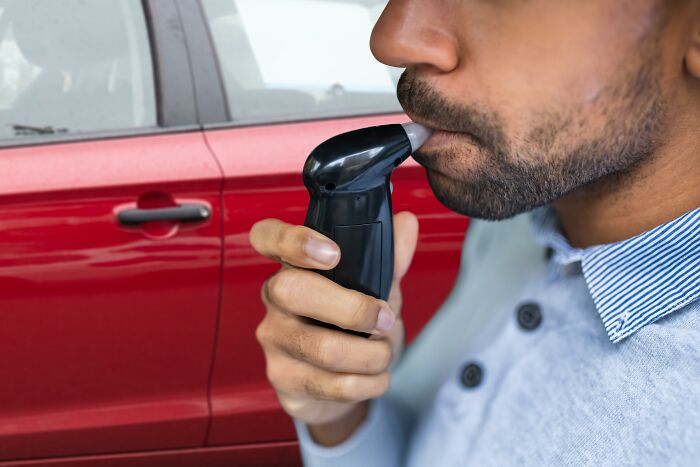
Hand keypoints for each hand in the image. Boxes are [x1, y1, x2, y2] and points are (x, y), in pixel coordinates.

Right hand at [249, 212, 418, 441]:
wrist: (342, 384)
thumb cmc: (354, 328)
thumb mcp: (376, 289)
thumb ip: (390, 258)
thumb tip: (406, 223)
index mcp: (293, 265)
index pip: (267, 237)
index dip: (292, 240)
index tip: (332, 253)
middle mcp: (275, 298)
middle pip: (292, 290)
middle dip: (351, 308)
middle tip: (384, 319)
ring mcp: (274, 339)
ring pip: (321, 347)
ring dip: (371, 355)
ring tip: (384, 354)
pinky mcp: (283, 379)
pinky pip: (331, 384)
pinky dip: (368, 383)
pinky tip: (375, 377)